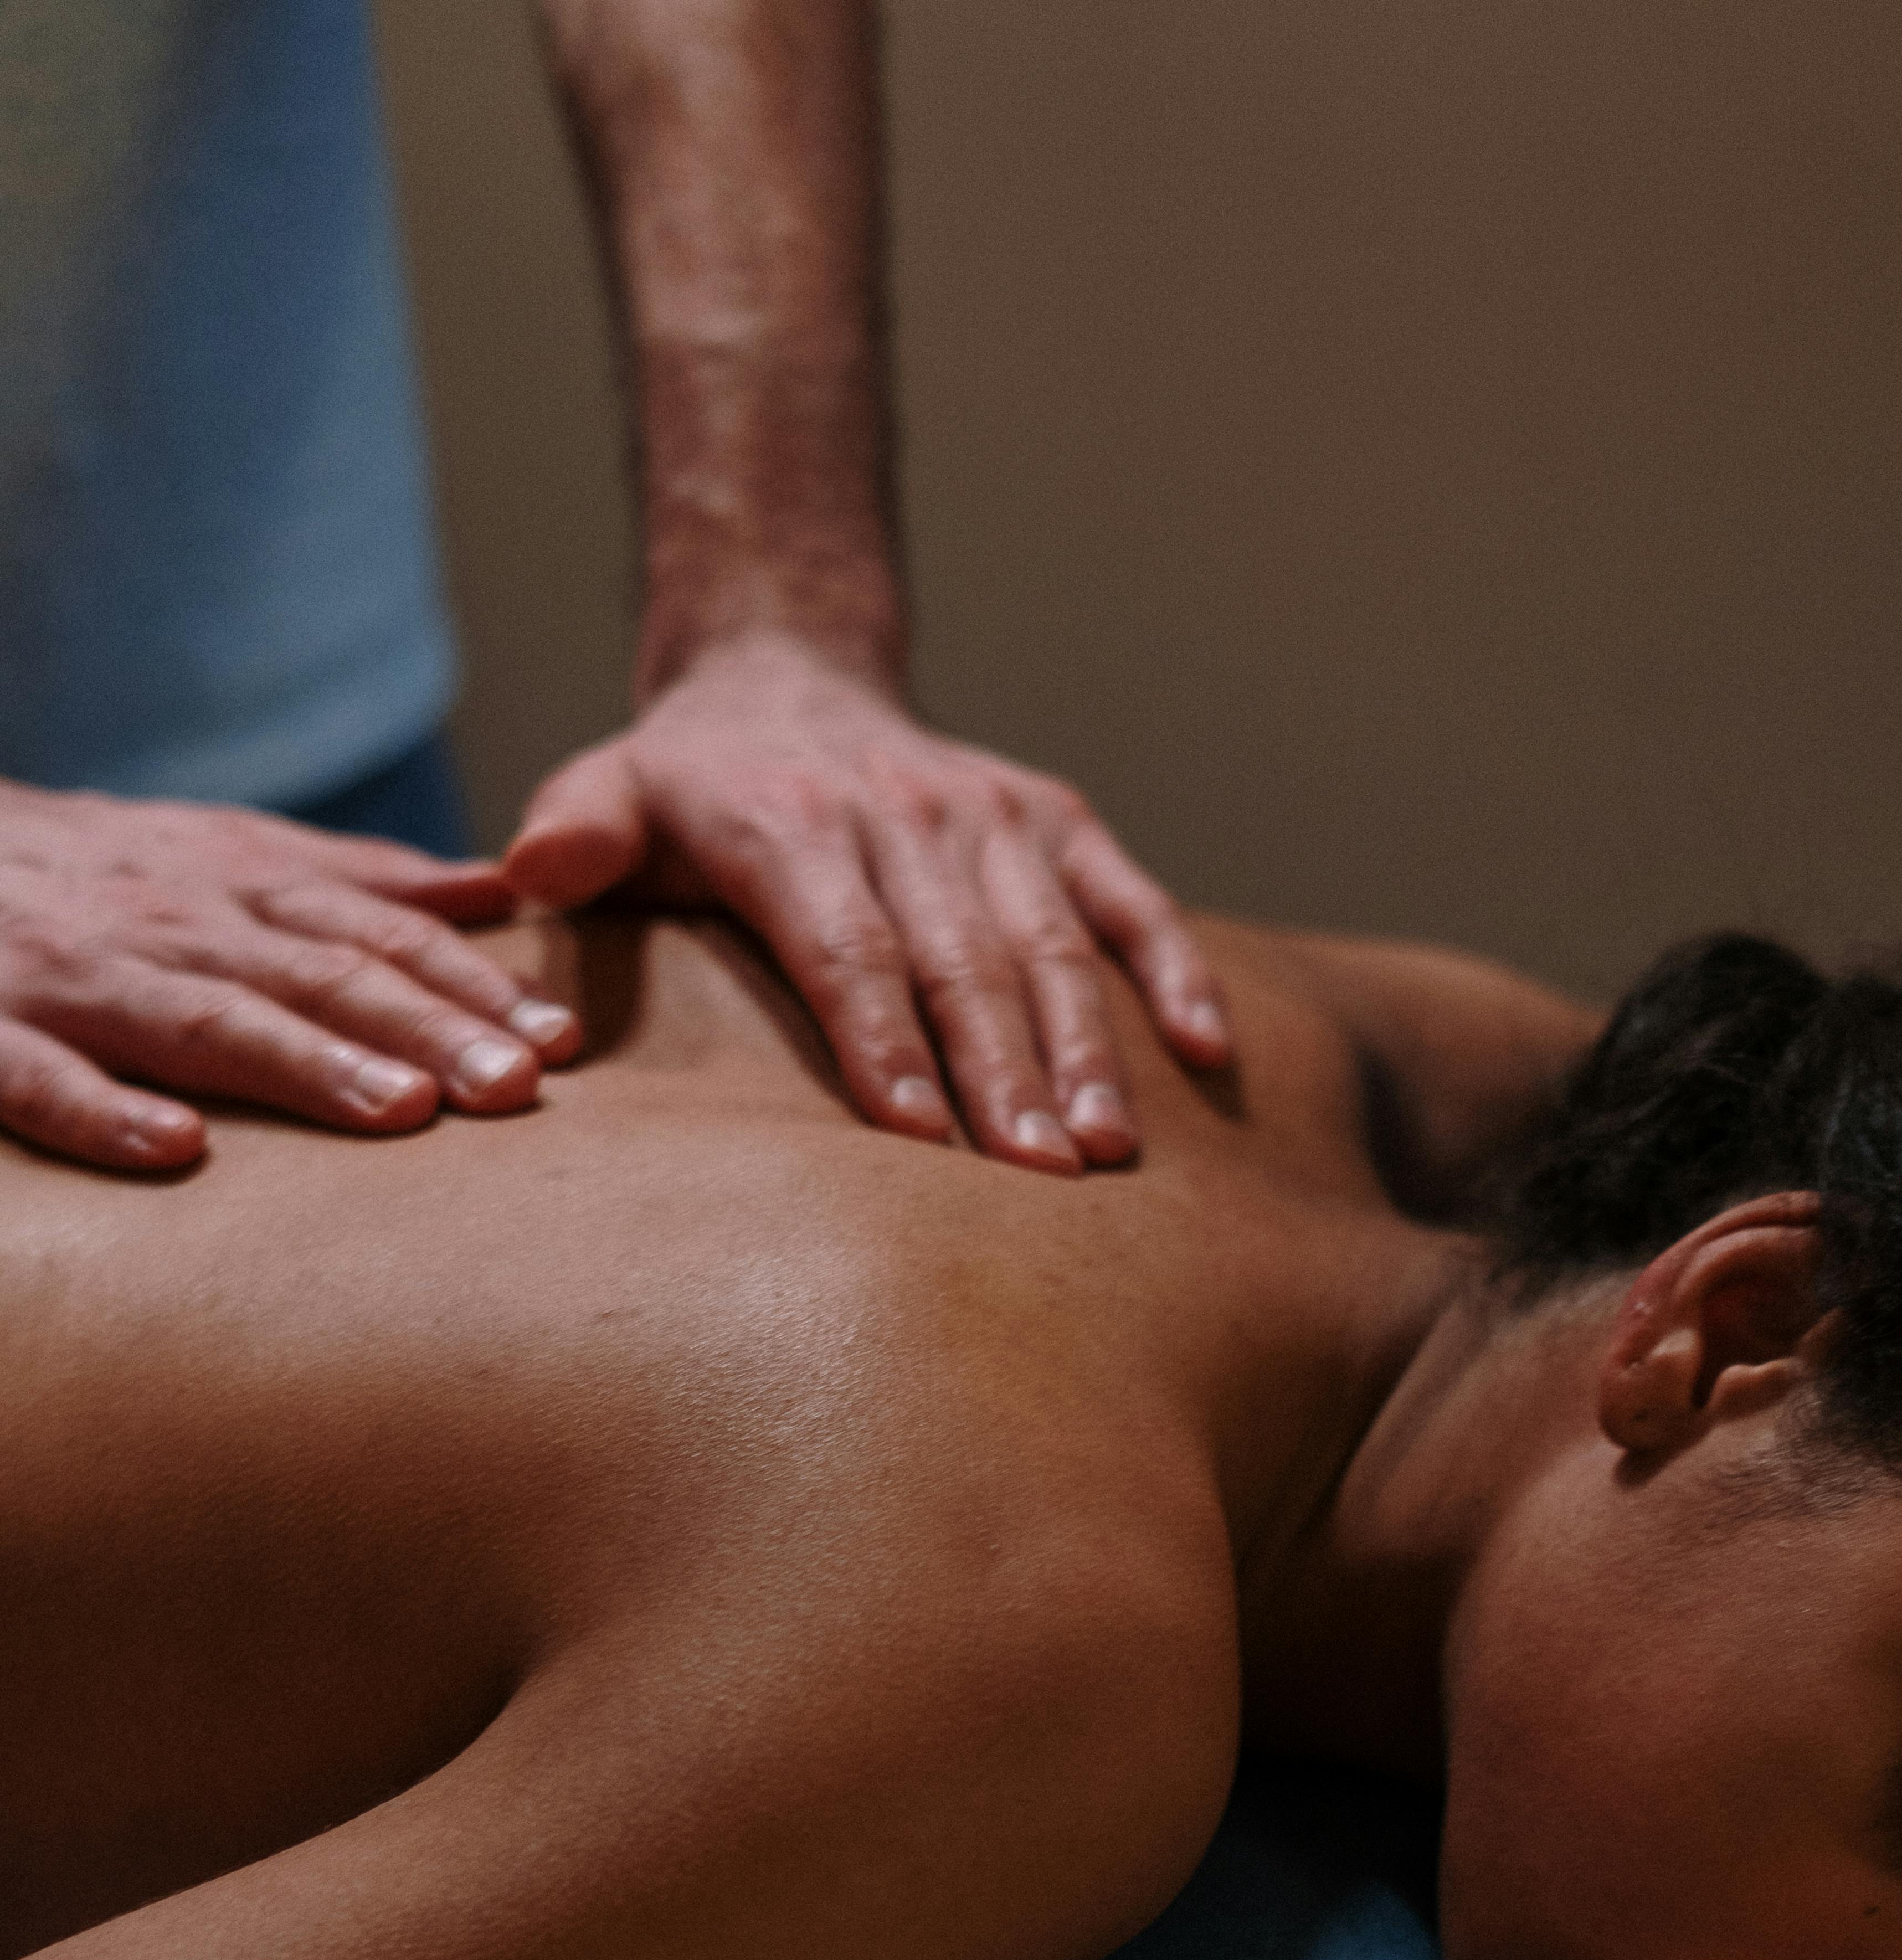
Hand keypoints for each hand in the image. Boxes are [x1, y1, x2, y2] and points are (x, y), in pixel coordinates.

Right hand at [0, 784, 581, 1173]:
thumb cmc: (91, 872)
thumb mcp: (225, 851)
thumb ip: (358, 877)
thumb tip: (497, 886)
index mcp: (234, 884)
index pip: (377, 932)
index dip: (471, 984)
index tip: (562, 1040)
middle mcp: (171, 923)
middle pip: (315, 974)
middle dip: (424, 1028)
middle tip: (518, 1086)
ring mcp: (77, 977)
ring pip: (205, 1019)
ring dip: (305, 1064)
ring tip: (399, 1112)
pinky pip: (43, 1077)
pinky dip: (106, 1112)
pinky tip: (177, 1151)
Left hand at [505, 632, 1234, 1171]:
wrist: (785, 674)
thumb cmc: (688, 784)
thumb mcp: (609, 789)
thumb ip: (571, 831)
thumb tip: (529, 875)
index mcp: (793, 820)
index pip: (848, 948)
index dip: (884, 1042)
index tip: (918, 1136)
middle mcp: (905, 811)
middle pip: (960, 961)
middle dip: (1001, 1074)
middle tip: (1037, 1178)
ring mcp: (992, 815)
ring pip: (1047, 943)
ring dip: (1084, 1049)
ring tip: (1105, 1150)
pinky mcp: (1056, 817)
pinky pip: (1127, 898)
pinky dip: (1172, 969)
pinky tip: (1206, 1052)